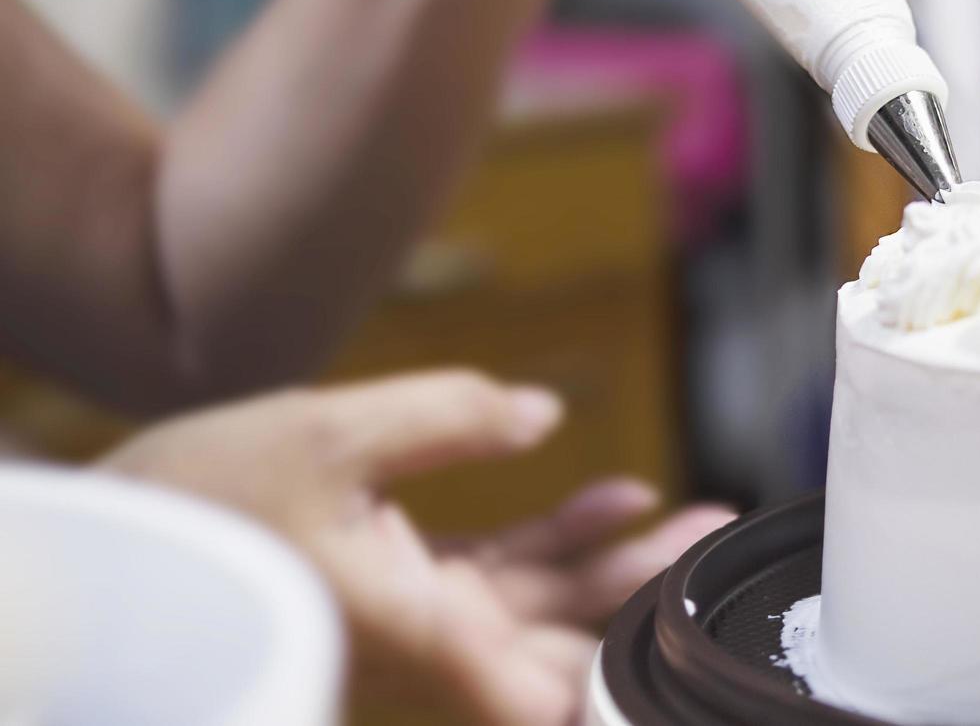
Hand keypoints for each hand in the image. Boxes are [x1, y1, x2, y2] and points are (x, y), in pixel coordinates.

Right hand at [99, 370, 733, 723]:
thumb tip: (543, 412)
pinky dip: (557, 539)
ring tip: (701, 520)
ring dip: (620, 563)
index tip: (684, 666)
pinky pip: (500, 578)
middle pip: (564, 642)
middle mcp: (426, 646)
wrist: (128, 538)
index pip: (543, 696)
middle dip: (648, 602)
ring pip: (543, 606)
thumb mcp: (330, 429)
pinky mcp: (408, 593)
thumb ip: (450, 416)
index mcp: (415, 631)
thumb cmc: (208, 497)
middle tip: (721, 553)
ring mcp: (420, 623)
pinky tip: (617, 496)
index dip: (615, 690)